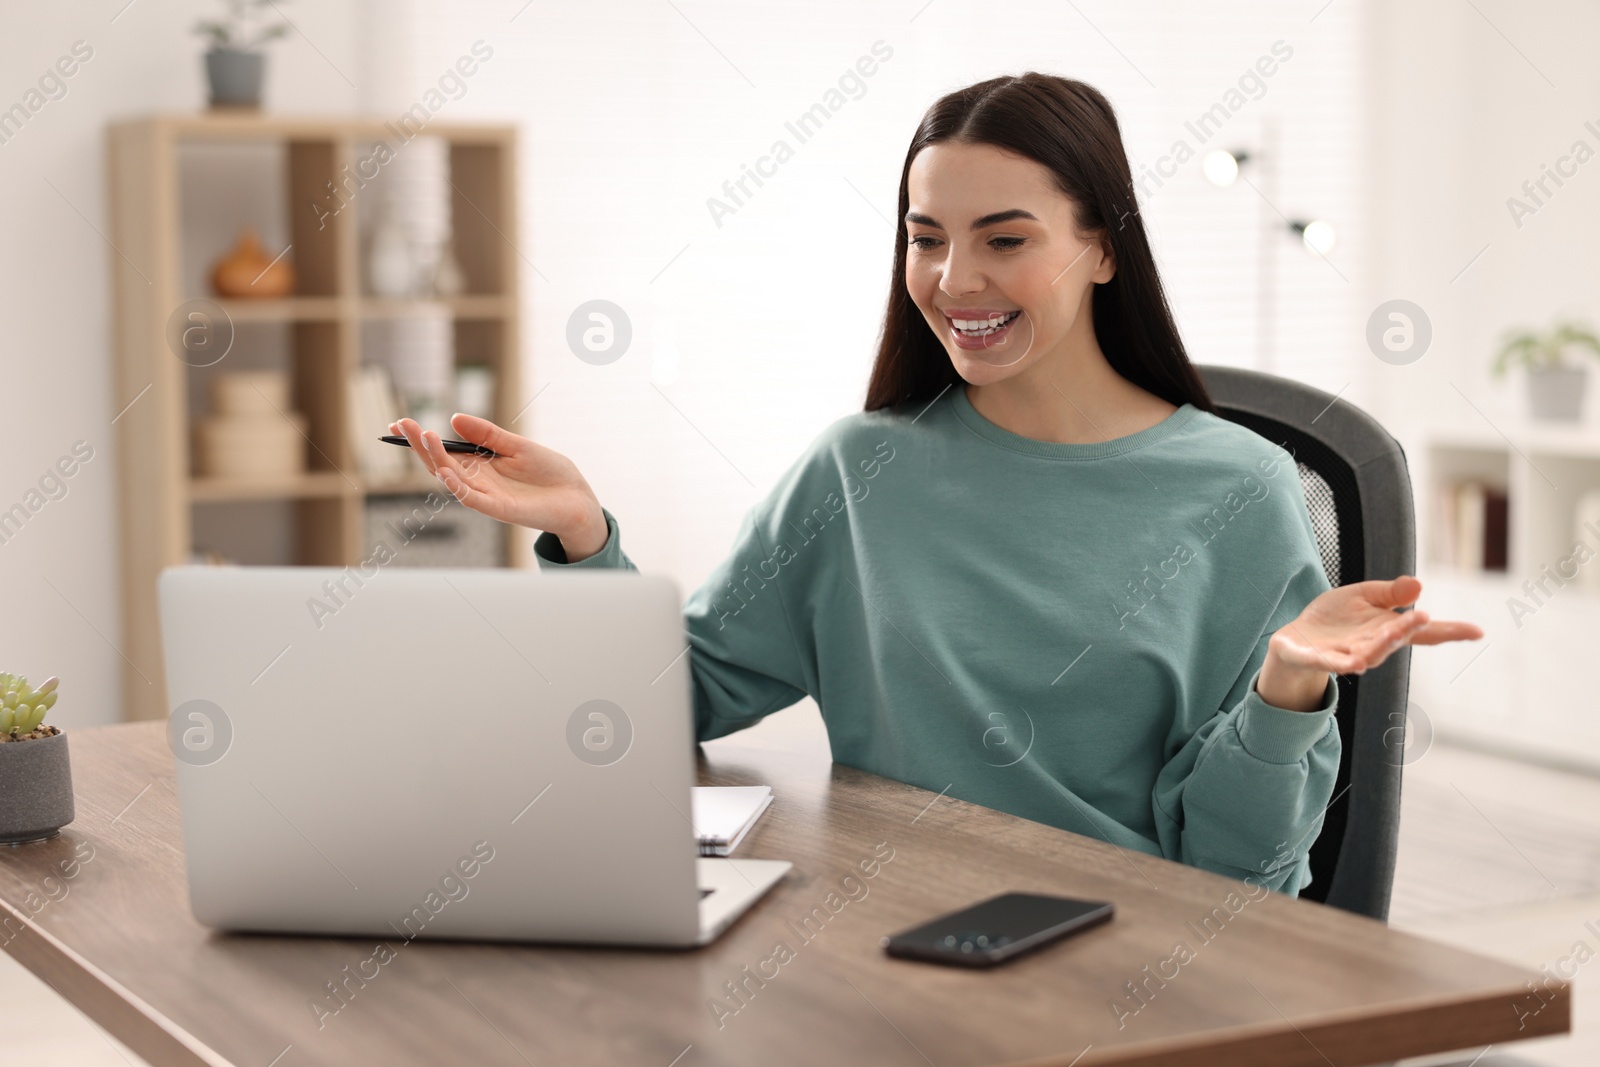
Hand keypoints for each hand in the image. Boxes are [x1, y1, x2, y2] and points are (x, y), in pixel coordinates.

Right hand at [388, 414, 609, 560]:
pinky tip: (444, 470)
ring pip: (452, 479)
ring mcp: (487, 496)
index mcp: (480, 465)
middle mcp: (478, 481)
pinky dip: (457, 486)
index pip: (443, 452)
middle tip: (401, 424)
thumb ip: (488, 434)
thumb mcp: (517, 446)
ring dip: (436, 459)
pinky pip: (473, 499)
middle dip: (420, 445)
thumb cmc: (550, 473)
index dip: (421, 439)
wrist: (578, 498)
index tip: (398, 423)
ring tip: (423, 436)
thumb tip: (455, 417)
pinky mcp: (500, 509)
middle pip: (440, 464)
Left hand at [1256, 575, 1482, 710]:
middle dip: (1407, 629)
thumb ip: (1390, 593)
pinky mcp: (1318, 658)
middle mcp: (1371, 646)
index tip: (1477, 631)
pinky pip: (1331, 663)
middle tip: (1423, 617)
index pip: (1422, 632)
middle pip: (1394, 639)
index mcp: (1386, 629)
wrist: (1296, 638)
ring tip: (1392, 634)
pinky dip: (1341, 663)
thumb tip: (1419, 584)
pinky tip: (1352, 664)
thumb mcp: (1364, 596)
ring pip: (1367, 653)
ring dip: (1380, 646)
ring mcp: (1345, 655)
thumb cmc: (1336, 618)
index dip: (1449, 631)